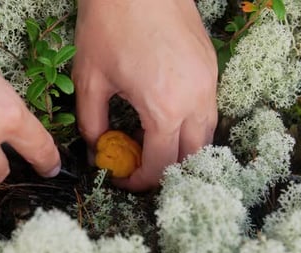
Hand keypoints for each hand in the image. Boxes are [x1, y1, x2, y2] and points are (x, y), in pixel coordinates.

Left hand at [73, 0, 217, 190]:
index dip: (139, 181)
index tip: (121, 178)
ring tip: (150, 145)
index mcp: (165, 107)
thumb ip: (92, 122)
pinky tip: (164, 118)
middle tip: (139, 167)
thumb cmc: (109, 23)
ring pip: (205, 135)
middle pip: (192, 157)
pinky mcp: (210, 66)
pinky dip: (189, 124)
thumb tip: (97, 147)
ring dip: (181, 149)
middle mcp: (196, 99)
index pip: (160, 165)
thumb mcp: (90, 79)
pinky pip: (207, 109)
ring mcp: (209, 81)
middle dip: (165, 171)